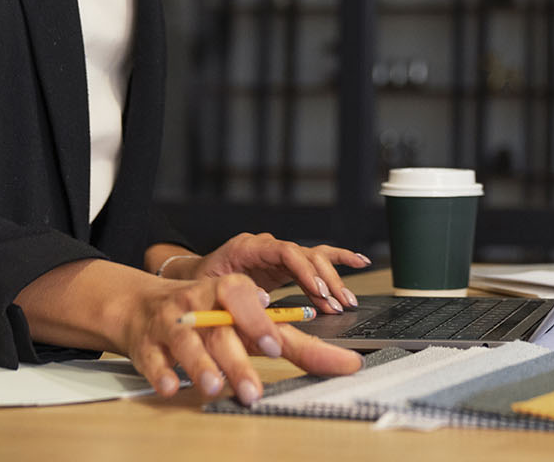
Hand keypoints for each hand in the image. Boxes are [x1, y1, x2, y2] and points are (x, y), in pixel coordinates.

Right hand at [16, 260, 362, 403]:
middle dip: (236, 360)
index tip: (275, 343)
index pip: (244, 296)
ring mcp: (171, 323)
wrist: (148, 308)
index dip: (258, 320)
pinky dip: (162, 374)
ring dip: (200, 366)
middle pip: (219, 330)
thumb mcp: (254, 324)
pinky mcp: (146, 345)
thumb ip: (299, 344)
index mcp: (228, 290)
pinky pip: (152, 359)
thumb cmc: (214, 317)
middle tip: (252, 390)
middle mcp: (199, 302)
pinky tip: (172, 388)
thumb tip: (348, 363)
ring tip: (215, 387)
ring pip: (186, 343)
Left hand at [160, 232, 369, 314]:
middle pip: (306, 255)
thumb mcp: (211, 292)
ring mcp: (279, 254)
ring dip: (334, 279)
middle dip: (325, 280)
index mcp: (249, 247)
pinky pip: (317, 257)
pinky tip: (359, 262)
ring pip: (315, 258)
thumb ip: (234, 296)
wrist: (193, 278)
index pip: (286, 252)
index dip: (305, 272)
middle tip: (337, 305)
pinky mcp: (286, 265)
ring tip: (347, 300)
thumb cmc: (199, 285)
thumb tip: (261, 307)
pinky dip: (339, 259)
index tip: (318, 293)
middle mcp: (268, 246)